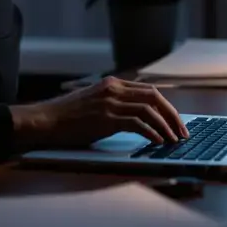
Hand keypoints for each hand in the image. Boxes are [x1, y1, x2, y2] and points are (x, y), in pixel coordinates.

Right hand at [9, 76, 189, 147]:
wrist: (45, 120)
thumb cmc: (67, 117)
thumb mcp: (93, 103)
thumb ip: (114, 105)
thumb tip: (138, 119)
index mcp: (112, 84)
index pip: (149, 91)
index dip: (166, 106)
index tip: (176, 121)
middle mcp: (114, 89)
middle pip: (155, 97)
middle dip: (172, 115)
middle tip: (182, 132)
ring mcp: (110, 102)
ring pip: (149, 110)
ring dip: (166, 126)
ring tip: (174, 140)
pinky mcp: (106, 118)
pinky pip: (137, 124)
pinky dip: (152, 133)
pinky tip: (158, 142)